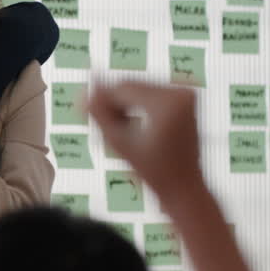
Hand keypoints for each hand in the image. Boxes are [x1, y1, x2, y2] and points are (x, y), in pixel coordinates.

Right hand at [87, 81, 202, 203]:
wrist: (184, 184)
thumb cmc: (153, 170)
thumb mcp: (120, 143)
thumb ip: (99, 114)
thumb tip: (84, 91)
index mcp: (168, 102)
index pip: (122, 88)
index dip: (101, 99)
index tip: (89, 115)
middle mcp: (181, 91)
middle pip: (131, 85)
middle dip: (114, 103)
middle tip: (107, 126)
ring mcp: (185, 93)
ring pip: (138, 88)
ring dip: (124, 104)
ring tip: (122, 130)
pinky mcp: (184, 97)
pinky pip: (150, 92)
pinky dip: (137, 105)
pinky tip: (134, 125)